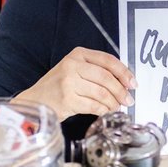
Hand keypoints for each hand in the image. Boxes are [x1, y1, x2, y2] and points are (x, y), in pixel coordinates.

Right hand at [12, 47, 136, 121]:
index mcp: (78, 54)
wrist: (35, 101)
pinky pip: (94, 106)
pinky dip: (103, 111)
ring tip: (117, 107)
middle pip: (106, 77)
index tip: (133, 83)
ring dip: (113, 103)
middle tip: (128, 99)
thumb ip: (96, 70)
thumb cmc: (58, 86)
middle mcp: (73, 65)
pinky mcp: (67, 99)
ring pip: (102, 93)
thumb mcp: (75, 69)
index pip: (107, 60)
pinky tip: (106, 112)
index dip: (124, 72)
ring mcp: (69, 82)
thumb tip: (124, 82)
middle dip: (121, 91)